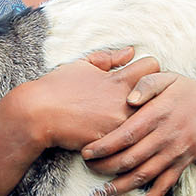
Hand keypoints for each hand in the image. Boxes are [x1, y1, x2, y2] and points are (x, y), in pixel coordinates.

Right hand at [23, 47, 163, 152]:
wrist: (37, 114)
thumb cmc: (57, 86)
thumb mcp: (82, 65)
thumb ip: (109, 58)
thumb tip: (131, 52)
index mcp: (118, 79)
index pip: (153, 67)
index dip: (150, 71)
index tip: (143, 78)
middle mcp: (123, 101)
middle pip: (158, 98)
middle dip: (154, 99)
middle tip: (146, 102)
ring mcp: (118, 124)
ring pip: (148, 124)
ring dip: (145, 122)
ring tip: (142, 123)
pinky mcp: (110, 142)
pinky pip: (131, 143)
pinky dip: (131, 141)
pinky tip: (126, 139)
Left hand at [80, 72, 195, 195]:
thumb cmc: (187, 90)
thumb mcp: (167, 77)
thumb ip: (146, 84)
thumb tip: (128, 98)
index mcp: (158, 114)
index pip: (126, 134)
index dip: (104, 146)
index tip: (86, 152)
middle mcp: (166, 136)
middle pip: (131, 158)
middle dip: (106, 167)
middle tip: (87, 169)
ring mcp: (175, 153)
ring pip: (144, 175)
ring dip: (121, 187)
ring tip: (101, 193)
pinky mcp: (183, 164)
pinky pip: (166, 185)